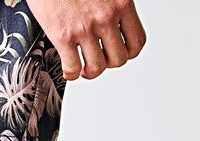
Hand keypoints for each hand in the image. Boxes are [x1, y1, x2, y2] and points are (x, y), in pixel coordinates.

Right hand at [26, 0, 146, 80]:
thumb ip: (113, 4)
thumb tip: (116, 22)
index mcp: (121, 2)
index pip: (137, 41)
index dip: (127, 53)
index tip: (116, 51)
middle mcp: (106, 16)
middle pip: (118, 59)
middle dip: (108, 63)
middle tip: (98, 59)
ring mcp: (84, 28)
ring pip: (97, 68)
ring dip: (90, 72)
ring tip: (83, 67)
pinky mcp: (63, 36)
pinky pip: (72, 68)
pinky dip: (71, 73)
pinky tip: (69, 68)